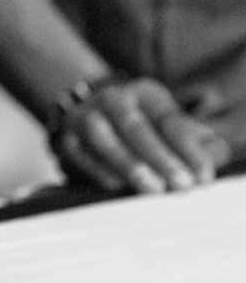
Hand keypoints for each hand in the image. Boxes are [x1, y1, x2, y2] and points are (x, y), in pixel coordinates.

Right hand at [53, 76, 229, 194]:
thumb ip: (194, 139)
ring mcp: (84, 118)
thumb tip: (216, 153)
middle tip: (182, 184)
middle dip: (161, 158)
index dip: (188, 148)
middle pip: (136, 127)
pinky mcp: (65, 139)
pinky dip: (100, 170)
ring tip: (153, 188)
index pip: (169, 120)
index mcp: (144, 94)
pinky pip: (81, 155)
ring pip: (104, 139)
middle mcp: (111, 100)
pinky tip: (119, 185)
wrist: (82, 110)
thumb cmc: (137, 122)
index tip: (204, 174)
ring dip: (129, 164)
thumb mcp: (166, 121)